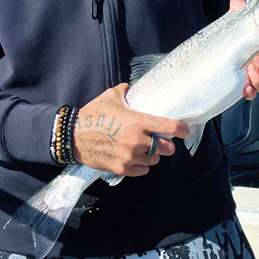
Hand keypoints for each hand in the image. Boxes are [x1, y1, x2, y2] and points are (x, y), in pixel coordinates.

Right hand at [73, 84, 188, 176]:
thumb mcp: (110, 96)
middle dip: (166, 144)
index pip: (169, 127)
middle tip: (161, 141)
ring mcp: (130, 156)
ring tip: (145, 149)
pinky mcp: (122, 168)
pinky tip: (136, 158)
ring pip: (154, 159)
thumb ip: (125, 91)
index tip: (184, 131)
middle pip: (166, 148)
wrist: (73, 135)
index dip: (181, 129)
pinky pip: (142, 170)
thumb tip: (131, 88)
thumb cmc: (93, 114)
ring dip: (152, 155)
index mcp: (138, 121)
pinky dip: (142, 165)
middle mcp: (138, 141)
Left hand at [229, 0, 258, 99]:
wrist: (219, 48)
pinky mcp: (246, 86)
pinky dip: (250, 92)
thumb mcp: (237, 22)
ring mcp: (257, 77)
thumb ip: (240, 11)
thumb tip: (237, 0)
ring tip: (250, 69)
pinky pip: (253, 94)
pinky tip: (245, 87)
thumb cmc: (234, 35)